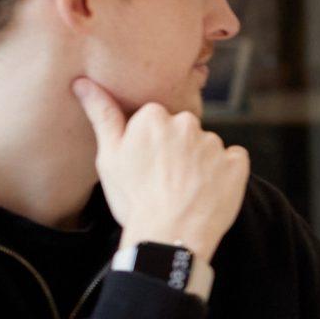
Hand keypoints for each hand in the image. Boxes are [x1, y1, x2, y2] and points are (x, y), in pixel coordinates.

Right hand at [74, 77, 248, 256]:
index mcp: (153, 116)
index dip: (150, 143)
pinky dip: (225, 173)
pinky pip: (233, 160)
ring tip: (184, 190)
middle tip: (164, 179)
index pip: (155, 119)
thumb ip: (102, 115)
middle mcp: (187, 123)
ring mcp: (214, 143)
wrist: (168, 237)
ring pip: (207, 147)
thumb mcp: (108, 157)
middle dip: (177, 149)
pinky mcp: (237, 163)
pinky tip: (209, 191)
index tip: (145, 163)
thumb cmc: (133, 198)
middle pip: (183, 130)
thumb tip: (83, 82)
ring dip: (200, 162)